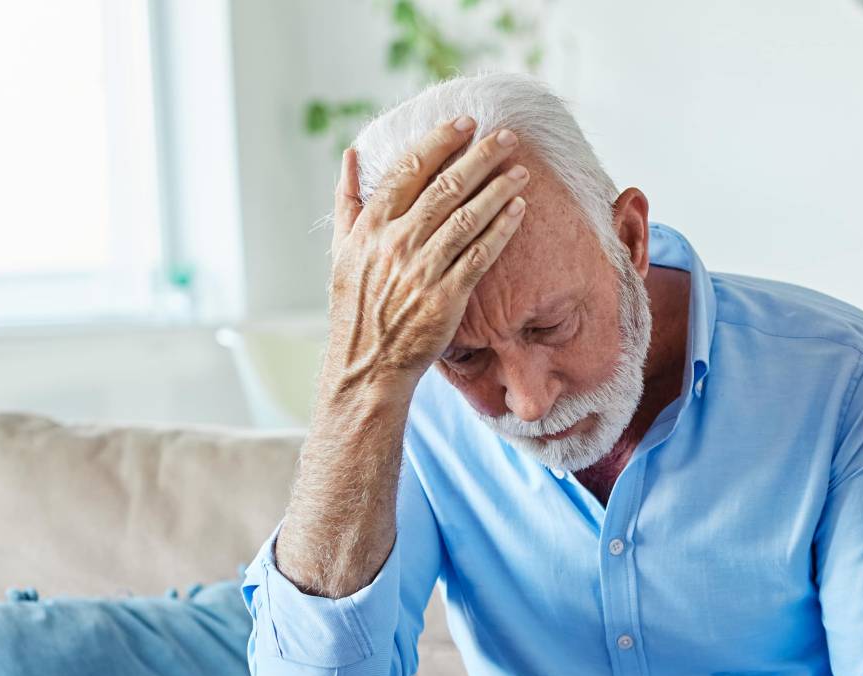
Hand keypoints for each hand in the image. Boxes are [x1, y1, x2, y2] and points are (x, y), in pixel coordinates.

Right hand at [321, 117, 530, 401]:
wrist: (366, 364)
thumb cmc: (357, 305)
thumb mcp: (341, 250)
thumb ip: (348, 200)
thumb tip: (353, 155)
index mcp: (370, 226)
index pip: (408, 170)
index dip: (439, 142)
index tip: (465, 123)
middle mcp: (395, 242)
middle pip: (444, 187)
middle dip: (479, 156)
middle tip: (507, 136)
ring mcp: (421, 269)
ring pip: (467, 217)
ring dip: (497, 189)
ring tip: (521, 169)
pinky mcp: (446, 296)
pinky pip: (480, 255)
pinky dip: (501, 229)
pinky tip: (520, 210)